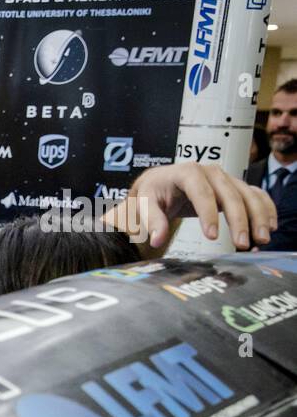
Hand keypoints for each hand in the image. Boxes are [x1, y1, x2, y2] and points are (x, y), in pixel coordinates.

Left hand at [104, 163, 275, 254]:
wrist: (161, 182)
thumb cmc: (153, 192)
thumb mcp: (145, 203)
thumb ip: (152, 220)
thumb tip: (156, 240)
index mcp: (187, 172)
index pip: (201, 192)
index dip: (208, 214)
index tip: (212, 236)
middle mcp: (211, 172)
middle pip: (230, 194)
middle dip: (239, 220)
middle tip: (242, 244)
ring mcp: (226, 178)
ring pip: (248, 195)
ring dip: (258, 217)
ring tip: (262, 239)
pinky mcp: (234, 186)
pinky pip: (255, 194)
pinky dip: (265, 209)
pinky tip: (270, 226)